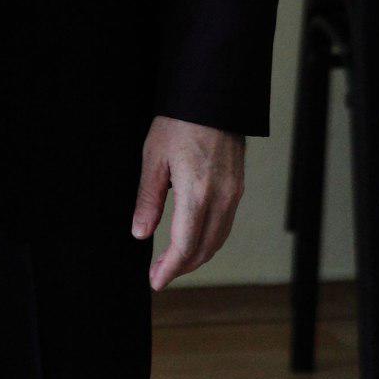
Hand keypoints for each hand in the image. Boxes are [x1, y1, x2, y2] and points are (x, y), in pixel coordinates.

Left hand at [131, 116, 244, 288]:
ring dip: (196, 256)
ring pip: (217, 240)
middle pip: (203, 249)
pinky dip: (209, 240)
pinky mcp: (238, 188)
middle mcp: (221, 199)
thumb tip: (140, 234)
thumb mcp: (154, 157)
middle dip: (181, 267)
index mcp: (197, 193)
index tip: (156, 281)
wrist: (213, 97)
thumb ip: (148, 199)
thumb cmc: (180, 122)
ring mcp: (233, 195)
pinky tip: (193, 239)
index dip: (170, 268)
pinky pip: (225, 225)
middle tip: (159, 274)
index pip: (184, 245)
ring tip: (173, 261)